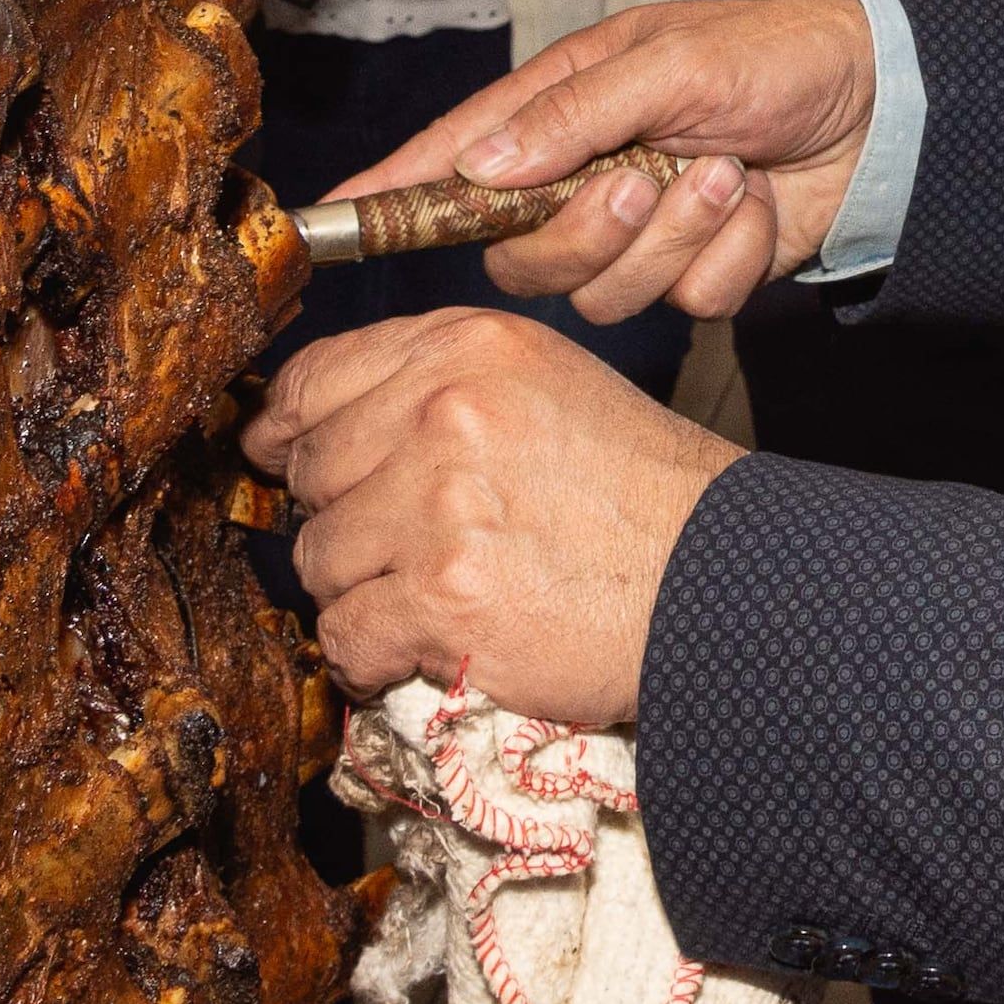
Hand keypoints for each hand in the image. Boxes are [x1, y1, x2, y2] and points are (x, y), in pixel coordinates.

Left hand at [247, 311, 740, 723]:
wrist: (717, 578)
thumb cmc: (636, 490)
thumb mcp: (542, 384)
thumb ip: (431, 385)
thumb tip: (300, 425)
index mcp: (465, 346)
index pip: (312, 379)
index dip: (289, 432)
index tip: (287, 465)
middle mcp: (446, 410)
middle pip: (310, 473)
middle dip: (342, 520)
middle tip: (404, 548)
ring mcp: (440, 503)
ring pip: (318, 559)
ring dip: (361, 592)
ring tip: (433, 597)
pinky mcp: (444, 597)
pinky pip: (344, 634)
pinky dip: (373, 656)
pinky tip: (426, 646)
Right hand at [322, 0, 882, 323]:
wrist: (878, 105)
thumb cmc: (772, 57)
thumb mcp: (669, 62)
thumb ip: (574, 116)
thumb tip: (481, 167)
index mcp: (564, 110)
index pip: (456, 156)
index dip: (394, 190)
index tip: (335, 219)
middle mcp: (586, 177)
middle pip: (523, 255)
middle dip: (585, 232)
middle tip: (644, 179)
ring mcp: (640, 233)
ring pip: (604, 292)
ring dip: (675, 236)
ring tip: (728, 174)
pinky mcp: (695, 273)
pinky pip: (685, 303)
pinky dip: (730, 257)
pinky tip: (759, 206)